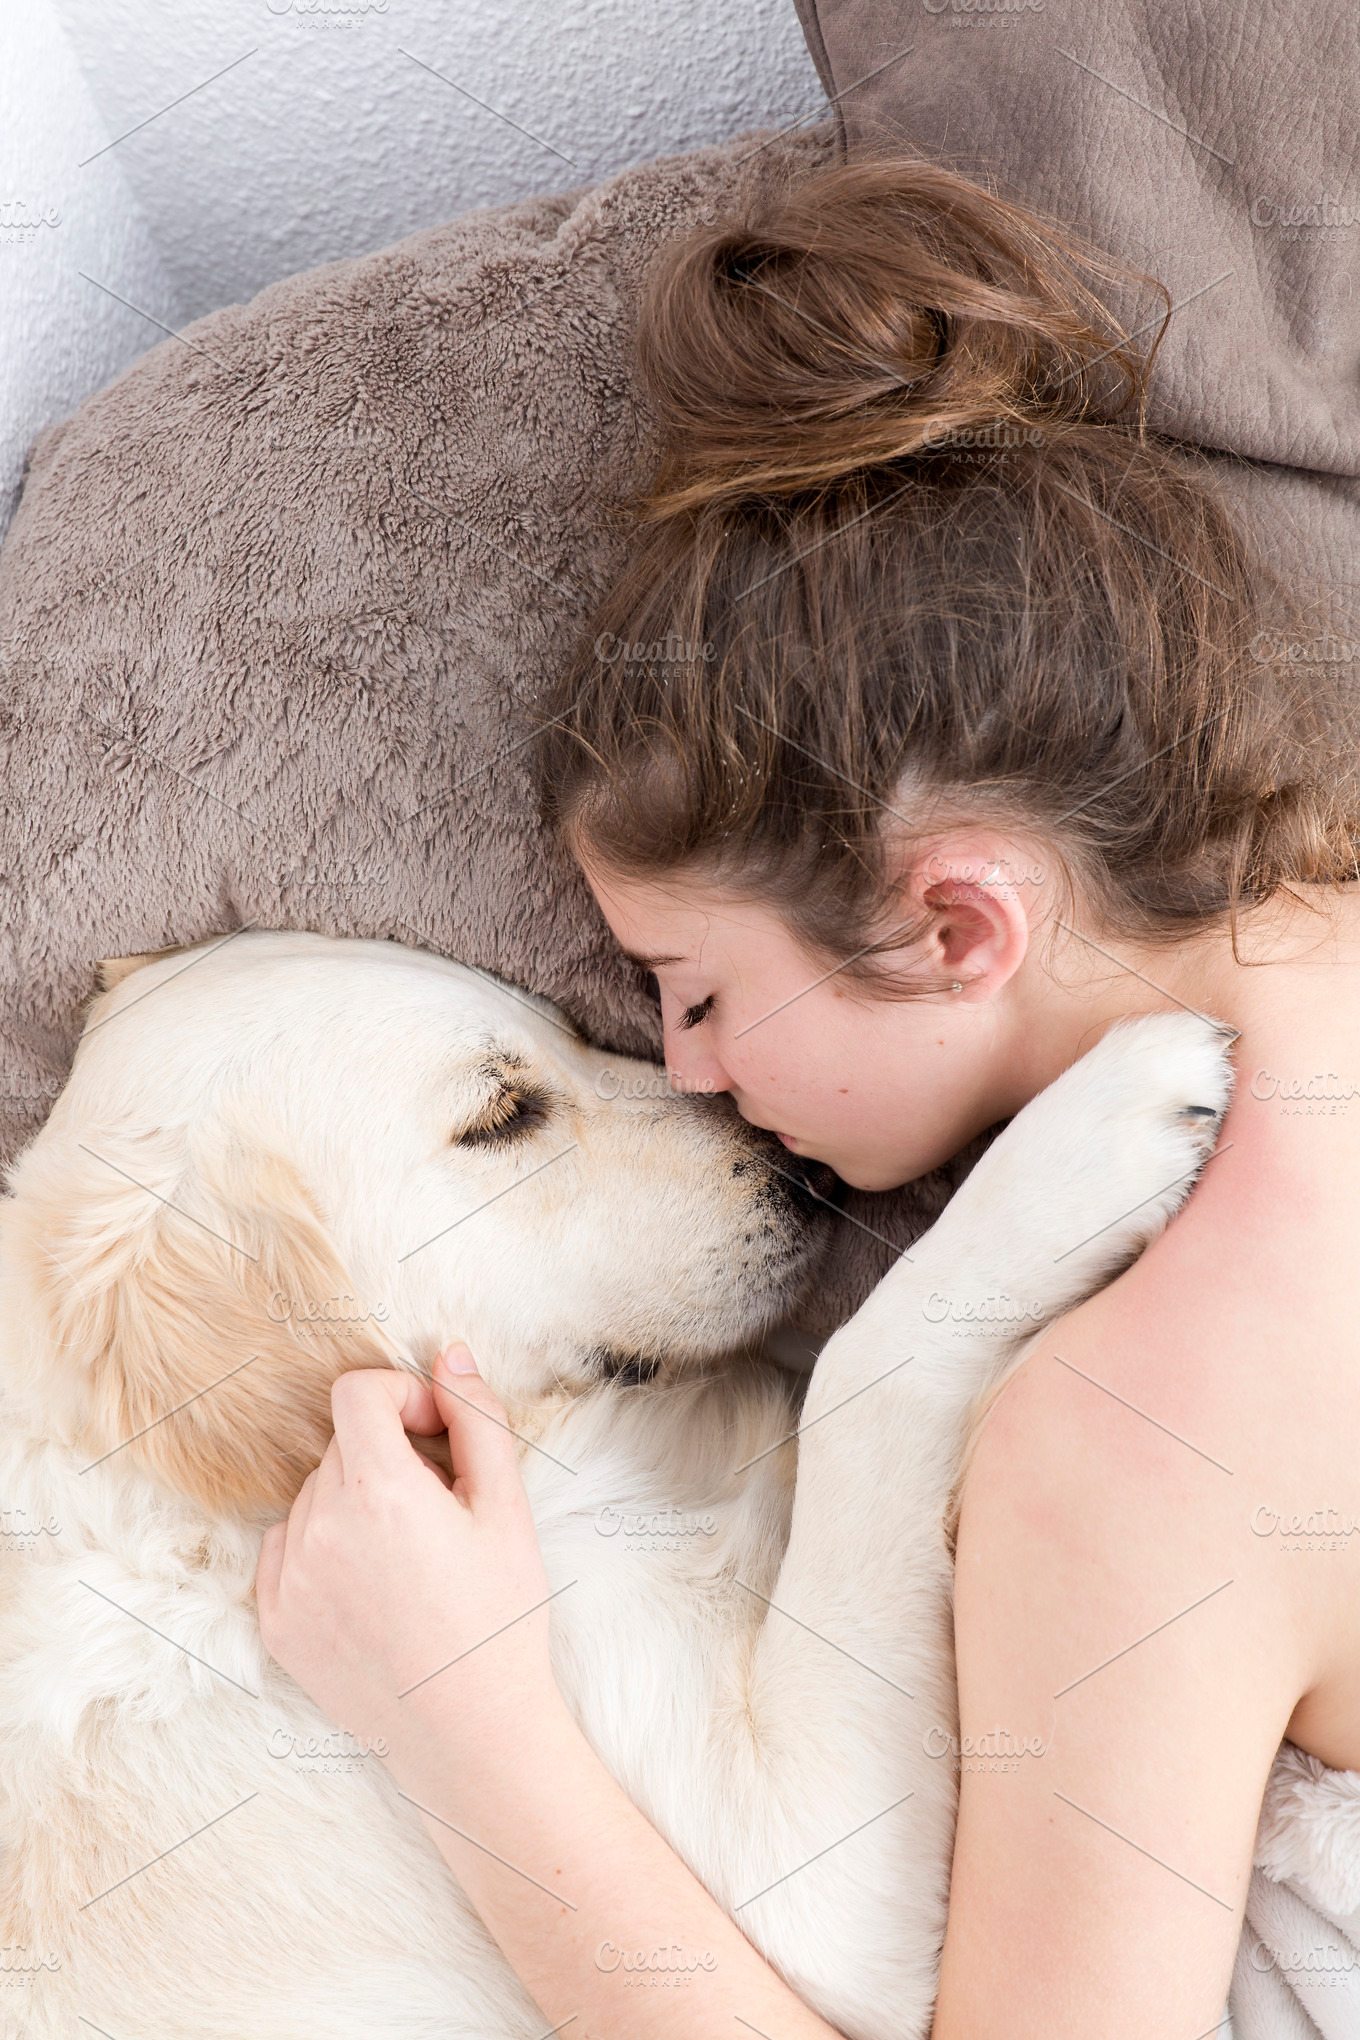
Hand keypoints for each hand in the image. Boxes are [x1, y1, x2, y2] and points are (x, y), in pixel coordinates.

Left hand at [256, 1345, 559, 1795]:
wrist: (471, 1735)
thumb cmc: (499, 1619)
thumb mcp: (507, 1508)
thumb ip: (477, 1419)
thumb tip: (450, 1355)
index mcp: (378, 1489)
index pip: (357, 1392)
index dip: (400, 1394)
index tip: (435, 1430)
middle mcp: (320, 1526)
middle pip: (343, 1446)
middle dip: (390, 1454)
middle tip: (442, 1505)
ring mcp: (289, 1578)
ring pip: (315, 1496)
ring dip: (356, 1502)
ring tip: (411, 1557)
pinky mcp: (276, 1622)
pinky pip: (285, 1548)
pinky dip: (322, 1548)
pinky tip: (371, 1586)